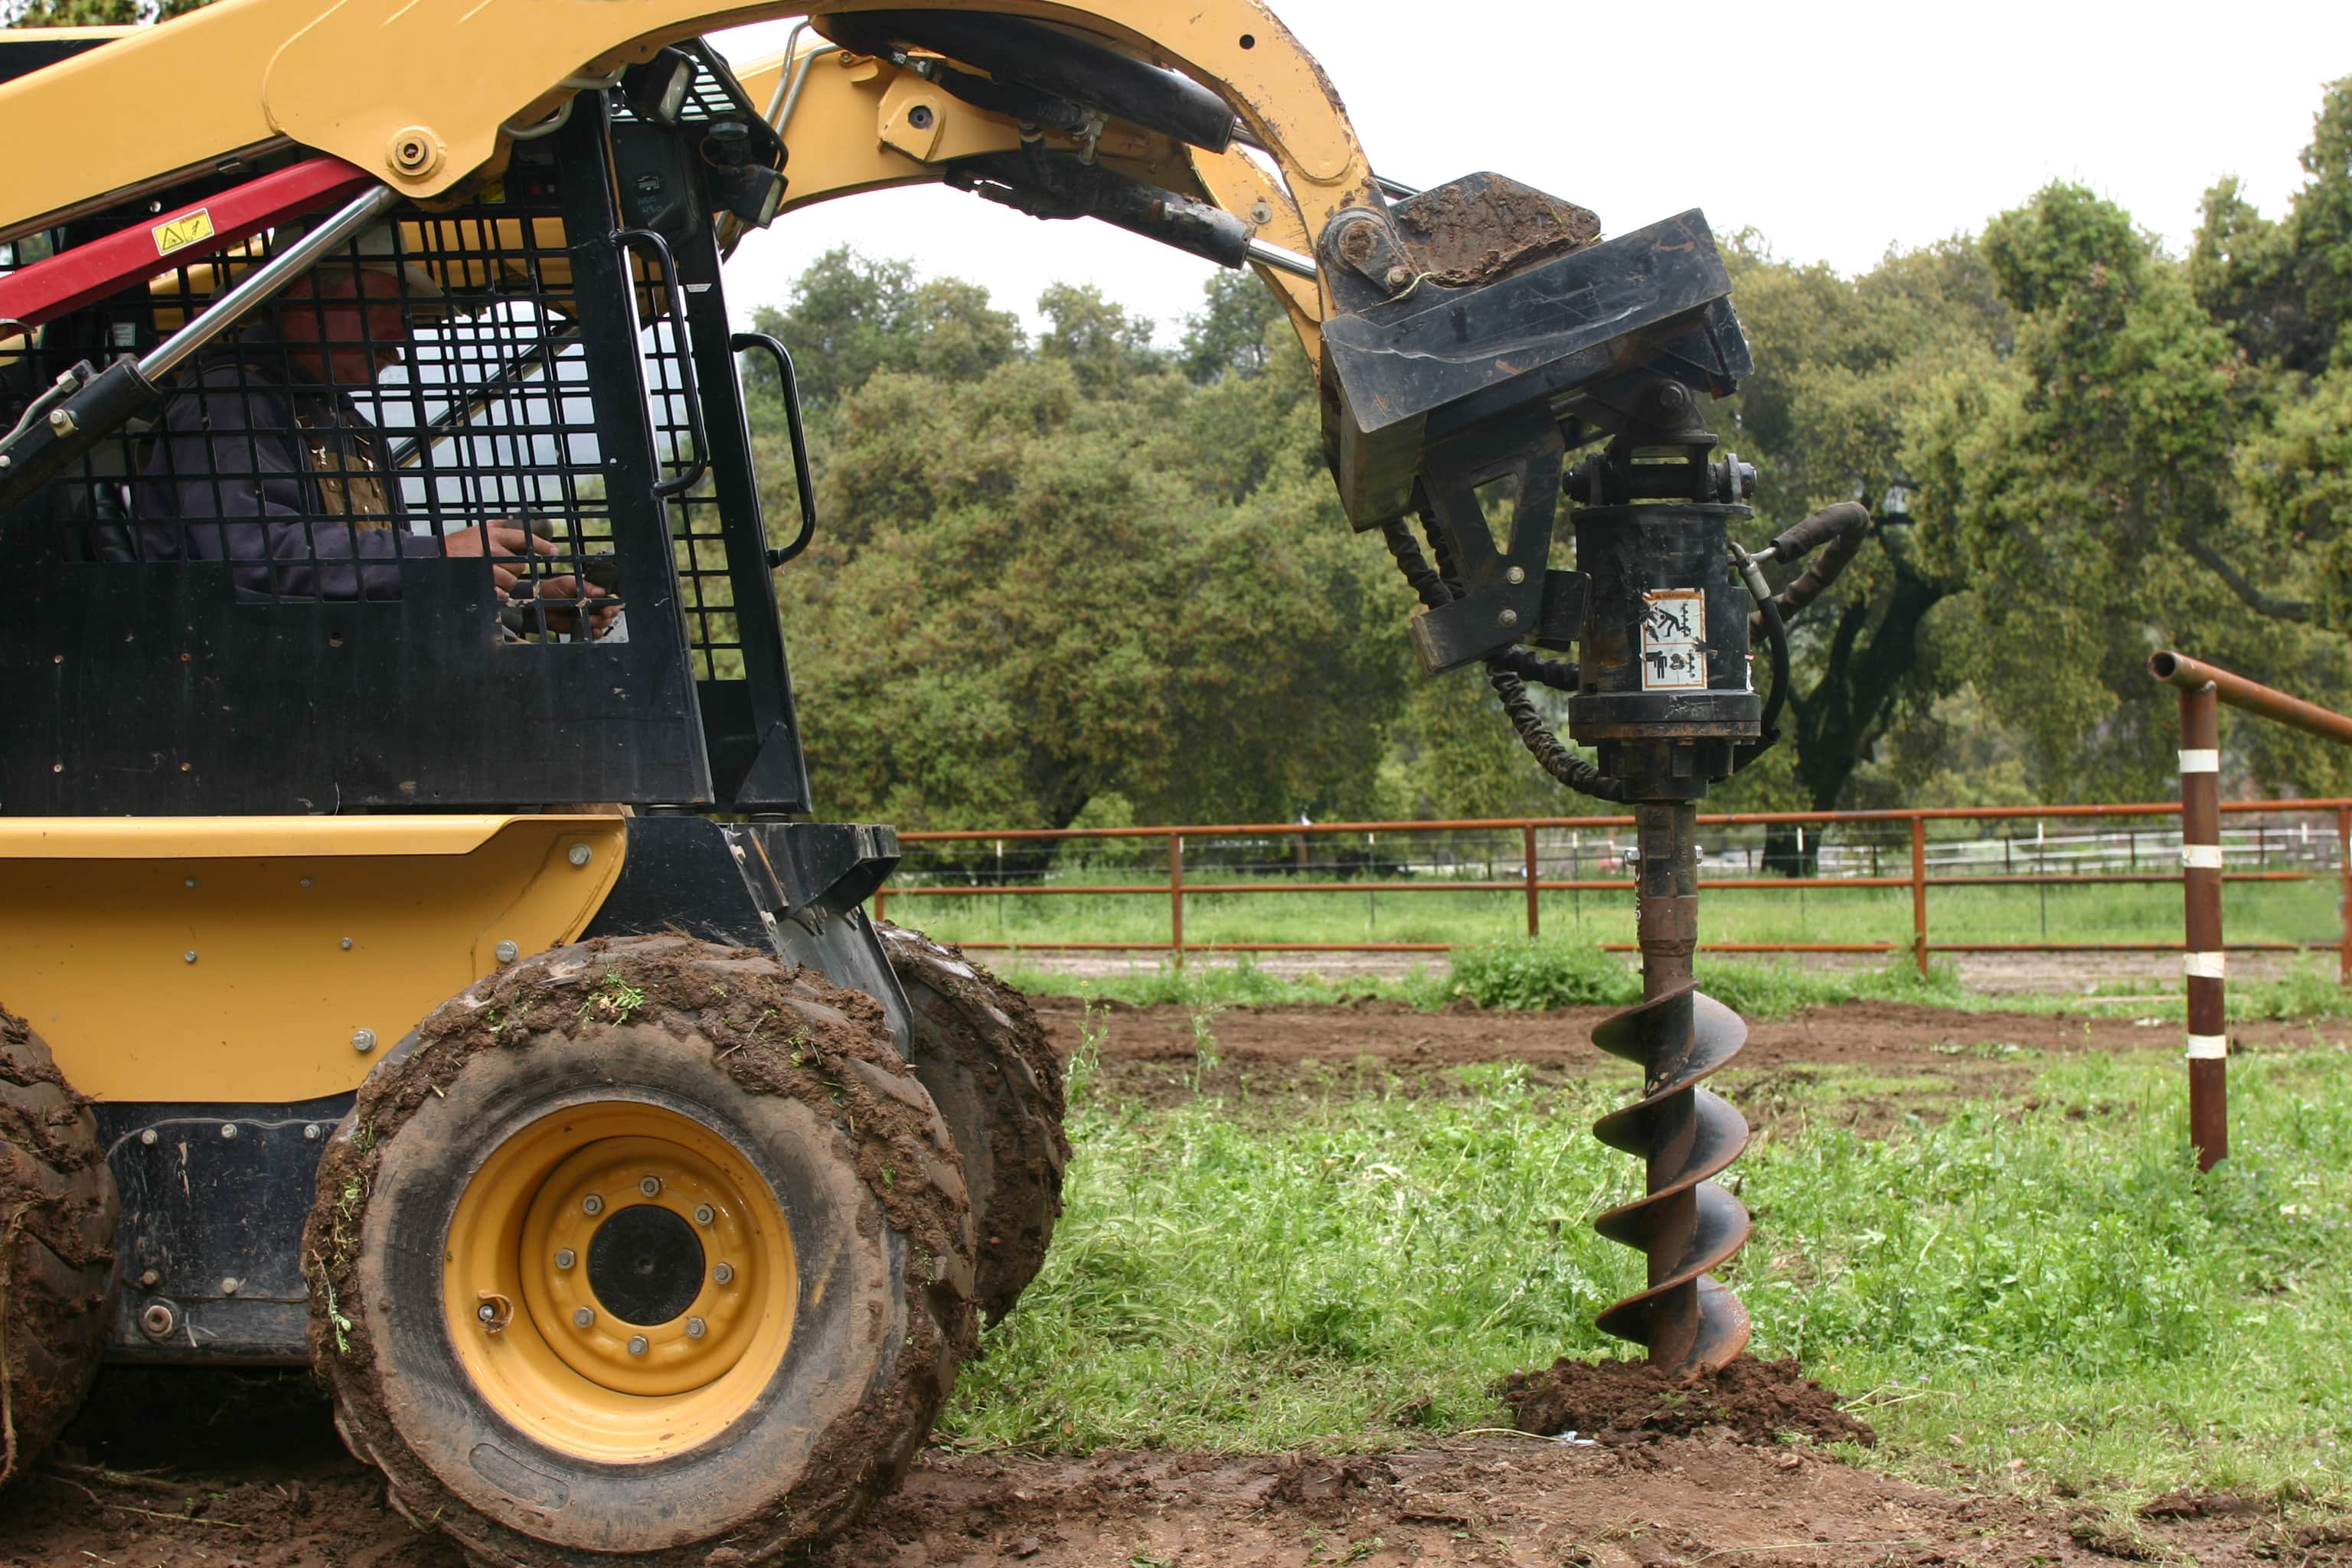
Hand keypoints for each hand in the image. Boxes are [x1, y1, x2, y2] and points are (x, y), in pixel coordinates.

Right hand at [443, 524, 559, 593]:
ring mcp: (484, 565)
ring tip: (491, 577)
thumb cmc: (457, 546)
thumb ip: (497, 528)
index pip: (523, 537)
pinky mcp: (479, 581)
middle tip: (500, 568)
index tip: (553, 551)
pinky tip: (490, 588)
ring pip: (512, 580)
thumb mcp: (477, 531)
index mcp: (492, 533)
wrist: (430, 558)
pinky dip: (499, 593)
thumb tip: (520, 523)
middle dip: (514, 569)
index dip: (540, 545)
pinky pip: (501, 592)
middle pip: (520, 564)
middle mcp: (490, 547)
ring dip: (506, 583)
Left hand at [534, 574, 621, 639]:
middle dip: (610, 612)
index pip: (610, 595)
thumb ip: (585, 586)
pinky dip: (596, 633)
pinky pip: (595, 633)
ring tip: (590, 620)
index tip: (610, 604)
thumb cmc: (551, 590)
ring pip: (604, 622)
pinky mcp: (583, 627)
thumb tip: (601, 591)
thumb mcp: (567, 583)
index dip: (613, 601)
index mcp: (592, 590)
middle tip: (604, 613)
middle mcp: (593, 603)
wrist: (538, 605)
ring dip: (600, 622)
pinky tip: (592, 630)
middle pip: (611, 610)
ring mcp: (589, 616)